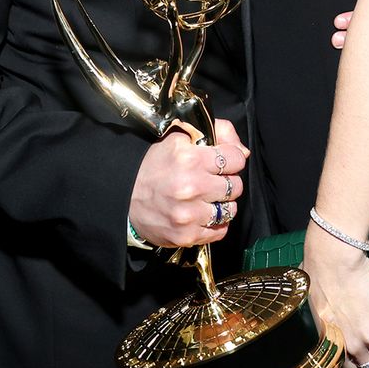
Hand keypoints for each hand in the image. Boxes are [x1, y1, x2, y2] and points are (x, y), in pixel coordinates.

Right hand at [128, 118, 248, 247]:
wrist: (124, 196)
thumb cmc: (153, 165)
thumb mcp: (179, 138)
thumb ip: (216, 132)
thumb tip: (243, 150)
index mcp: (190, 158)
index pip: (236, 159)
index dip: (232, 159)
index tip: (224, 162)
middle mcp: (191, 186)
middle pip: (235, 186)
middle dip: (227, 182)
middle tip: (212, 181)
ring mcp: (189, 214)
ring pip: (230, 210)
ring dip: (223, 204)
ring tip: (207, 199)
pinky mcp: (187, 235)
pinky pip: (220, 231)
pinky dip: (215, 224)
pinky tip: (202, 214)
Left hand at [302, 222, 368, 367]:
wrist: (333, 257)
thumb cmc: (317, 266)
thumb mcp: (309, 295)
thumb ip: (314, 305)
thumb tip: (314, 298)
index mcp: (318, 335)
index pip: (332, 362)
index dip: (344, 358)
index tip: (350, 352)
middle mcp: (336, 344)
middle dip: (362, 364)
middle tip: (368, 352)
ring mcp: (357, 341)